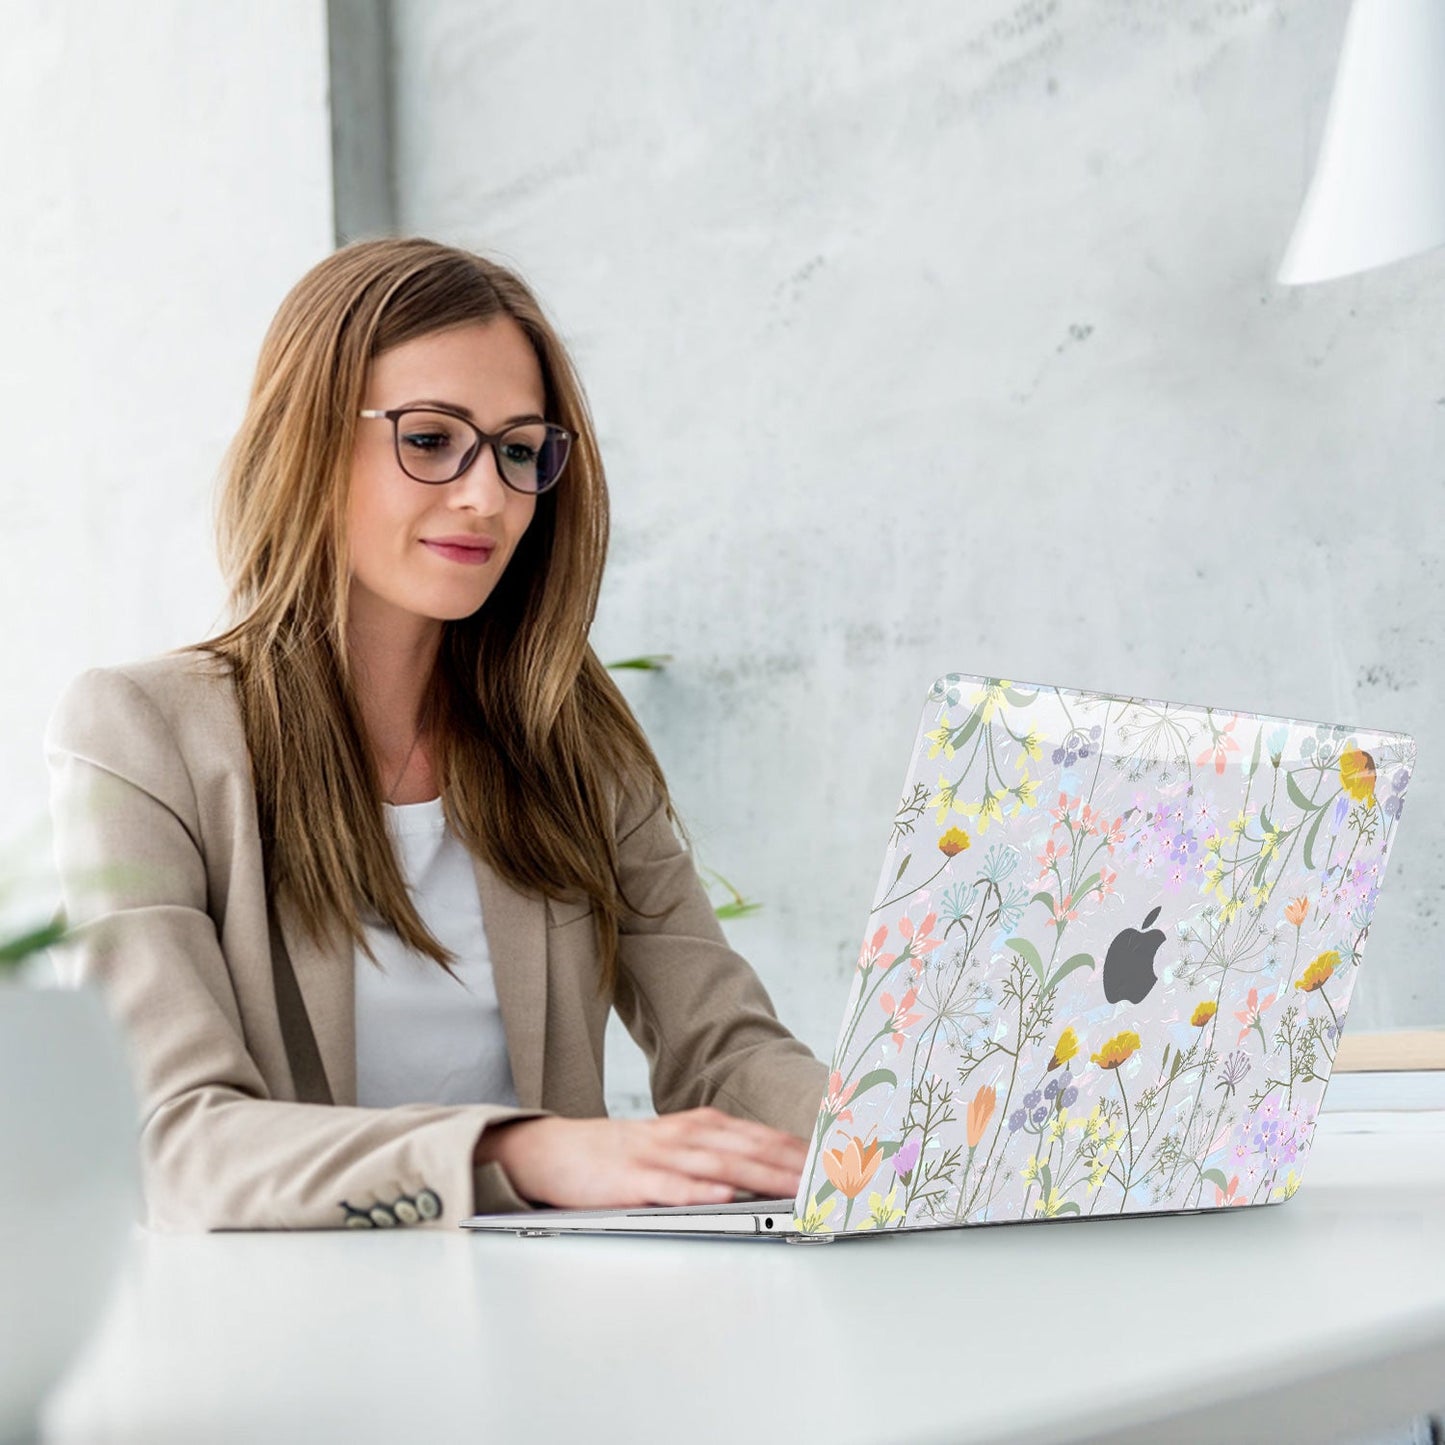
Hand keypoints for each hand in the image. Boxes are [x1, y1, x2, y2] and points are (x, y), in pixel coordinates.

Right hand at [473, 1107, 810, 1208]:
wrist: (551, 1150)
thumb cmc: (618, 1156)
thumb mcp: (673, 1148)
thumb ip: (717, 1157)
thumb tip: (768, 1175)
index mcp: (700, 1127)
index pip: (763, 1138)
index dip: (803, 1152)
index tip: (840, 1166)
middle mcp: (685, 1135)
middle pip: (751, 1148)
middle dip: (795, 1165)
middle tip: (834, 1180)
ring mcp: (658, 1155)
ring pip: (720, 1165)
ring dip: (761, 1177)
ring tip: (796, 1189)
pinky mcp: (629, 1180)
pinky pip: (669, 1186)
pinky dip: (698, 1190)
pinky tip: (722, 1196)